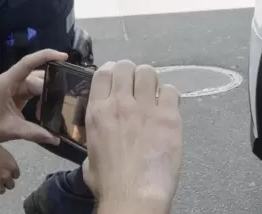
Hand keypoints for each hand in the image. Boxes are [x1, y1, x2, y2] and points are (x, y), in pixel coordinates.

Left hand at [0, 49, 66, 145]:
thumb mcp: (11, 129)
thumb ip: (34, 133)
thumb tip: (55, 139)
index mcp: (8, 82)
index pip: (28, 63)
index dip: (45, 56)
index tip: (64, 56)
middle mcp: (13, 80)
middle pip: (37, 76)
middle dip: (52, 84)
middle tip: (68, 95)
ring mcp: (16, 86)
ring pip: (38, 83)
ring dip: (48, 91)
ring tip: (63, 100)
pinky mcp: (19, 93)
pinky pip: (35, 90)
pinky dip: (43, 97)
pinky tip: (50, 106)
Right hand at [0, 144, 19, 198]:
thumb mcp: (4, 152)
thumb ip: (6, 161)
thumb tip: (4, 165)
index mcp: (12, 165)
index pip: (16, 175)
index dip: (11, 175)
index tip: (7, 173)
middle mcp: (6, 174)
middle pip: (11, 186)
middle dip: (6, 184)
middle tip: (1, 180)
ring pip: (1, 191)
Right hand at [83, 61, 182, 209]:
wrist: (134, 196)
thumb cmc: (109, 184)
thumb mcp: (89, 159)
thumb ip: (94, 143)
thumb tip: (99, 146)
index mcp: (98, 111)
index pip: (103, 72)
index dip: (111, 70)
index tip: (117, 77)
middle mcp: (120, 103)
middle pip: (126, 66)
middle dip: (131, 72)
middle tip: (136, 86)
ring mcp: (146, 108)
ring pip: (149, 72)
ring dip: (150, 80)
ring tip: (152, 93)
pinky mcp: (169, 117)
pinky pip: (172, 91)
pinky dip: (170, 95)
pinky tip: (168, 106)